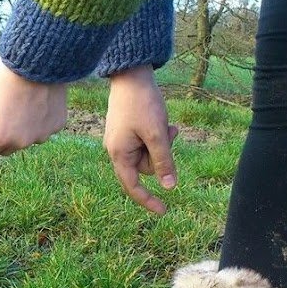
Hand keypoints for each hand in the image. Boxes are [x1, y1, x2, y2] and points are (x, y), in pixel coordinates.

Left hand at [0, 58, 66, 161]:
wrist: (37, 59)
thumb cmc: (3, 77)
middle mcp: (20, 142)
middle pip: (3, 149)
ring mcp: (40, 135)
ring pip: (23, 140)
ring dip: (17, 132)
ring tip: (17, 106)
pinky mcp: (56, 126)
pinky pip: (41, 130)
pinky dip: (35, 122)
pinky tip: (34, 102)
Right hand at [104, 65, 177, 213]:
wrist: (131, 76)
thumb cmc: (142, 104)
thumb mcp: (157, 134)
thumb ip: (163, 161)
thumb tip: (169, 187)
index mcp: (119, 154)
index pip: (133, 186)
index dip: (148, 200)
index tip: (164, 211)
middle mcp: (117, 150)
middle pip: (146, 168)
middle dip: (161, 155)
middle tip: (169, 133)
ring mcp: (122, 140)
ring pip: (149, 154)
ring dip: (162, 143)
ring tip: (166, 124)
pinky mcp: (127, 131)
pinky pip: (147, 142)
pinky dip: (158, 136)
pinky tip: (163, 121)